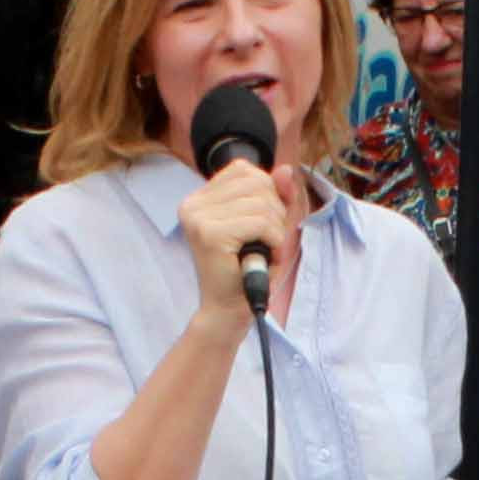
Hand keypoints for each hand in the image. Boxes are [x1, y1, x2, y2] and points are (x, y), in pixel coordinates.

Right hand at [177, 158, 290, 325]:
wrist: (230, 310)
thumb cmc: (248, 268)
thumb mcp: (267, 223)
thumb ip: (276, 195)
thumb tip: (286, 170)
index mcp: (200, 198)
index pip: (245, 170)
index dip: (267, 195)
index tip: (259, 225)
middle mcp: (193, 204)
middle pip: (257, 182)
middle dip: (274, 213)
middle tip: (263, 242)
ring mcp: (198, 218)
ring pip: (262, 203)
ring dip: (275, 231)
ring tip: (261, 251)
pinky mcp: (210, 235)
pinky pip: (261, 222)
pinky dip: (273, 241)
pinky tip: (261, 256)